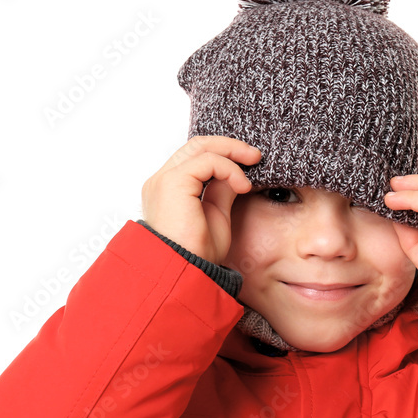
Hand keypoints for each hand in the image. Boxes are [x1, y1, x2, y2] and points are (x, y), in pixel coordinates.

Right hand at [141, 136, 261, 264]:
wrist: (185, 272)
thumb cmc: (198, 254)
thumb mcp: (217, 216)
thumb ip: (222, 191)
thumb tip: (236, 173)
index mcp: (169, 189)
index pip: (195, 157)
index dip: (223, 154)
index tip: (249, 161)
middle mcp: (162, 181)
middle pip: (197, 145)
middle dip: (229, 146)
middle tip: (255, 155)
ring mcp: (164, 180)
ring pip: (201, 147)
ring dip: (232, 152)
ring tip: (253, 164)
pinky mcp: (172, 183)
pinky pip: (207, 162)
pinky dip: (229, 169)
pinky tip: (242, 186)